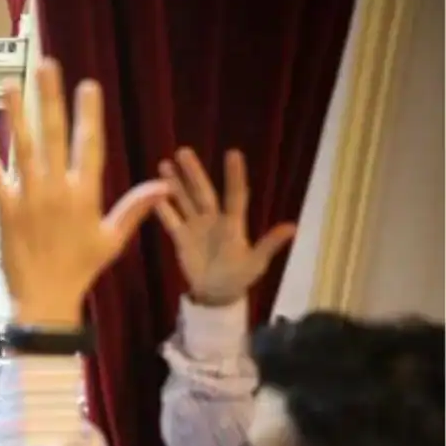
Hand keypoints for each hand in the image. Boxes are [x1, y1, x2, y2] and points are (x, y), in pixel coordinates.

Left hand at [0, 61, 168, 326]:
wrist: (46, 299)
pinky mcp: (5, 210)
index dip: (88, 114)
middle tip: (47, 66)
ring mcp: (29, 198)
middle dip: (51, 99)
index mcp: (85, 194)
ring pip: (23, 148)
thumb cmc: (80, 269)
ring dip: (17, 115)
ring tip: (10, 84)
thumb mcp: (112, 239)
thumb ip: (135, 208)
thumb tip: (163, 185)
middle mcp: (57, 190)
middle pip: (54, 136)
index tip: (88, 85)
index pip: (90, 145)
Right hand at [156, 148, 296, 306]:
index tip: (233, 153)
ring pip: (184, 201)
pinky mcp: (181, 238)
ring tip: (164, 164)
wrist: (218, 293)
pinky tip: (153, 194)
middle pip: (202, 192)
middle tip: (183, 151)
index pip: (234, 194)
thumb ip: (269, 244)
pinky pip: (171, 221)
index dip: (234, 175)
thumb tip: (292, 227)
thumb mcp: (256, 262)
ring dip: (175, 184)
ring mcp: (196, 227)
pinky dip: (163, 209)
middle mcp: (213, 219)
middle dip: (193, 172)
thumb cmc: (240, 275)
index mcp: (233, 223)